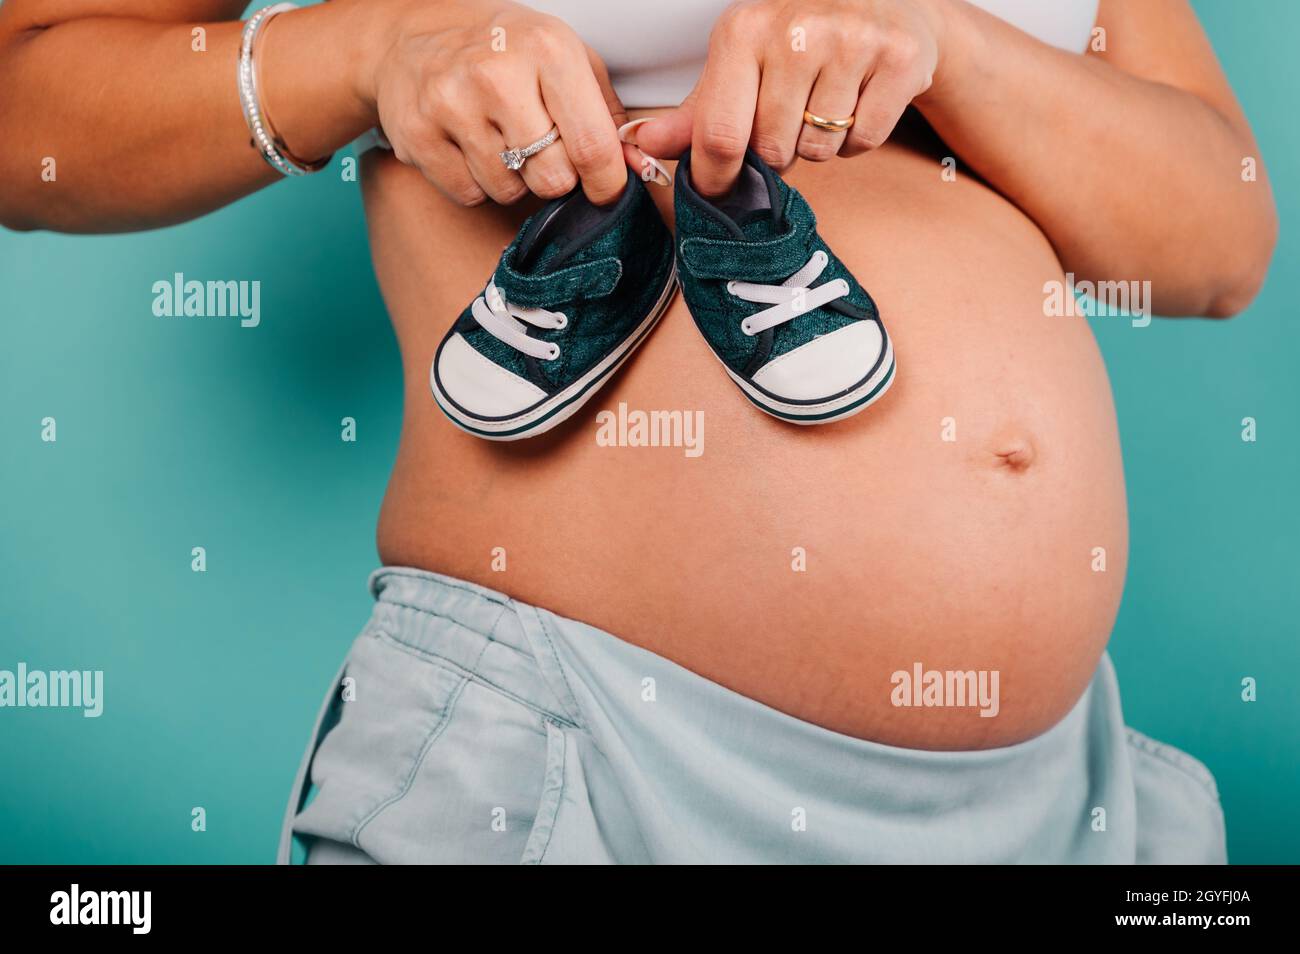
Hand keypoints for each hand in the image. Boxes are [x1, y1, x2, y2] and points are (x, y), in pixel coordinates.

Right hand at [365, 0, 633, 204]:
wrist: (414, 40)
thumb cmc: (504, 51)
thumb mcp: (564, 60)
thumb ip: (607, 114)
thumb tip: (643, 168)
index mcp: (547, 49)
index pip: (592, 145)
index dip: (607, 182)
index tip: (606, 189)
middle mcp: (497, 74)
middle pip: (553, 178)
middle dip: (555, 177)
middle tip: (541, 150)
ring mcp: (451, 104)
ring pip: (510, 191)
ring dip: (514, 179)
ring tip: (500, 140)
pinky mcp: (418, 134)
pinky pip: (470, 194)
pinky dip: (477, 183)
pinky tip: (470, 146)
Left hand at [634, 0, 944, 194]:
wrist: (881, 4)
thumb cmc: (796, 42)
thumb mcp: (737, 67)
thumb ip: (692, 116)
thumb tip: (638, 145)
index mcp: (743, 30)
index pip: (720, 134)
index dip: (717, 177)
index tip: (720, 187)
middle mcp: (796, 30)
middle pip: (773, 150)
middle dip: (778, 152)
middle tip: (789, 115)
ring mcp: (850, 40)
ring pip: (818, 149)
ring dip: (818, 144)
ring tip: (825, 102)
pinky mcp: (897, 58)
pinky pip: (863, 142)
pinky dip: (857, 139)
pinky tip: (856, 100)